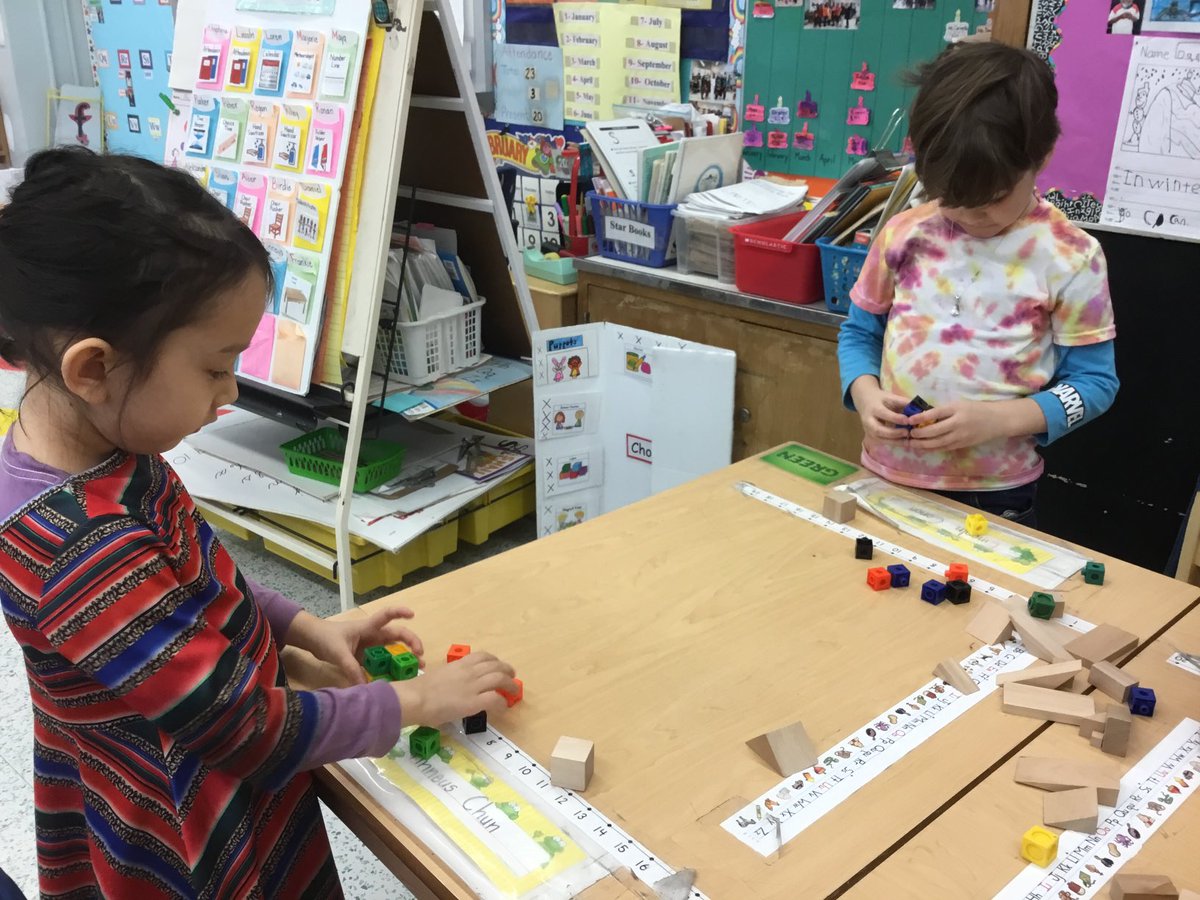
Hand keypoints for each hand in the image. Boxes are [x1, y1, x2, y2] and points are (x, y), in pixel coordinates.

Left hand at [290, 606, 424, 685]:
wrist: (311, 639)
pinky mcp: (365, 657)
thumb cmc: (325, 637)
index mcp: (368, 627)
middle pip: (397, 636)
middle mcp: (373, 635)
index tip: (413, 615)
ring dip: (404, 658)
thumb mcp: (338, 653)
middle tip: (420, 657)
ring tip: (416, 669)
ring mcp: (370, 647)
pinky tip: (396, 679)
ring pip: (392, 650)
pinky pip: (381, 663)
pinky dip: (389, 669)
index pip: (387, 615)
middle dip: (411, 643)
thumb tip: (365, 687)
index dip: (400, 613)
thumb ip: (351, 668)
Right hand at [395, 652, 516, 725]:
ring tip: (513, 690)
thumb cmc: (419, 690)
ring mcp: (473, 686)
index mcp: (459, 664)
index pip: (483, 656)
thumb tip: (453, 687)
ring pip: (500, 678)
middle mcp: (469, 671)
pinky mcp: (473, 702)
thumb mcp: (438, 676)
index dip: (494, 661)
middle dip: (507, 670)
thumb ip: (450, 678)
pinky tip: (503, 707)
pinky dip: (502, 702)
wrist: (415, 699)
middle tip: (511, 677)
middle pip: (496, 665)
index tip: (497, 666)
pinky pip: (495, 698)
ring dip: (510, 684)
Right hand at [849, 375, 911, 441]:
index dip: (896, 418)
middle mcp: (868, 421)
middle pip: (878, 430)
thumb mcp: (891, 396)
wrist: (865, 402)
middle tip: (907, 433)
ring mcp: (868, 430)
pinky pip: (883, 442)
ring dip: (895, 441)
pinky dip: (894, 443)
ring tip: (909, 441)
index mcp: (873, 408)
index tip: (908, 420)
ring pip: (880, 439)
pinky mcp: (872, 436)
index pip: (884, 414)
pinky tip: (905, 443)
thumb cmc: (881, 399)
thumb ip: (904, 402)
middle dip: (893, 433)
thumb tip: (920, 408)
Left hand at [906, 400, 1002, 450]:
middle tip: (908, 433)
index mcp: (956, 409)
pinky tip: (923, 448)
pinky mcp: (962, 445)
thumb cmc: (976, 409)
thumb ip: (943, 410)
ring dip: (922, 444)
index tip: (909, 420)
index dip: (920, 417)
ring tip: (911, 443)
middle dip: (918, 434)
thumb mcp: (959, 404)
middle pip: (934, 431)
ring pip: (937, 443)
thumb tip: (922, 416)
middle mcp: (958, 423)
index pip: (935, 413)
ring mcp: (960, 436)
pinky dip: (932, 449)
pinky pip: (944, 448)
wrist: (997, 420)